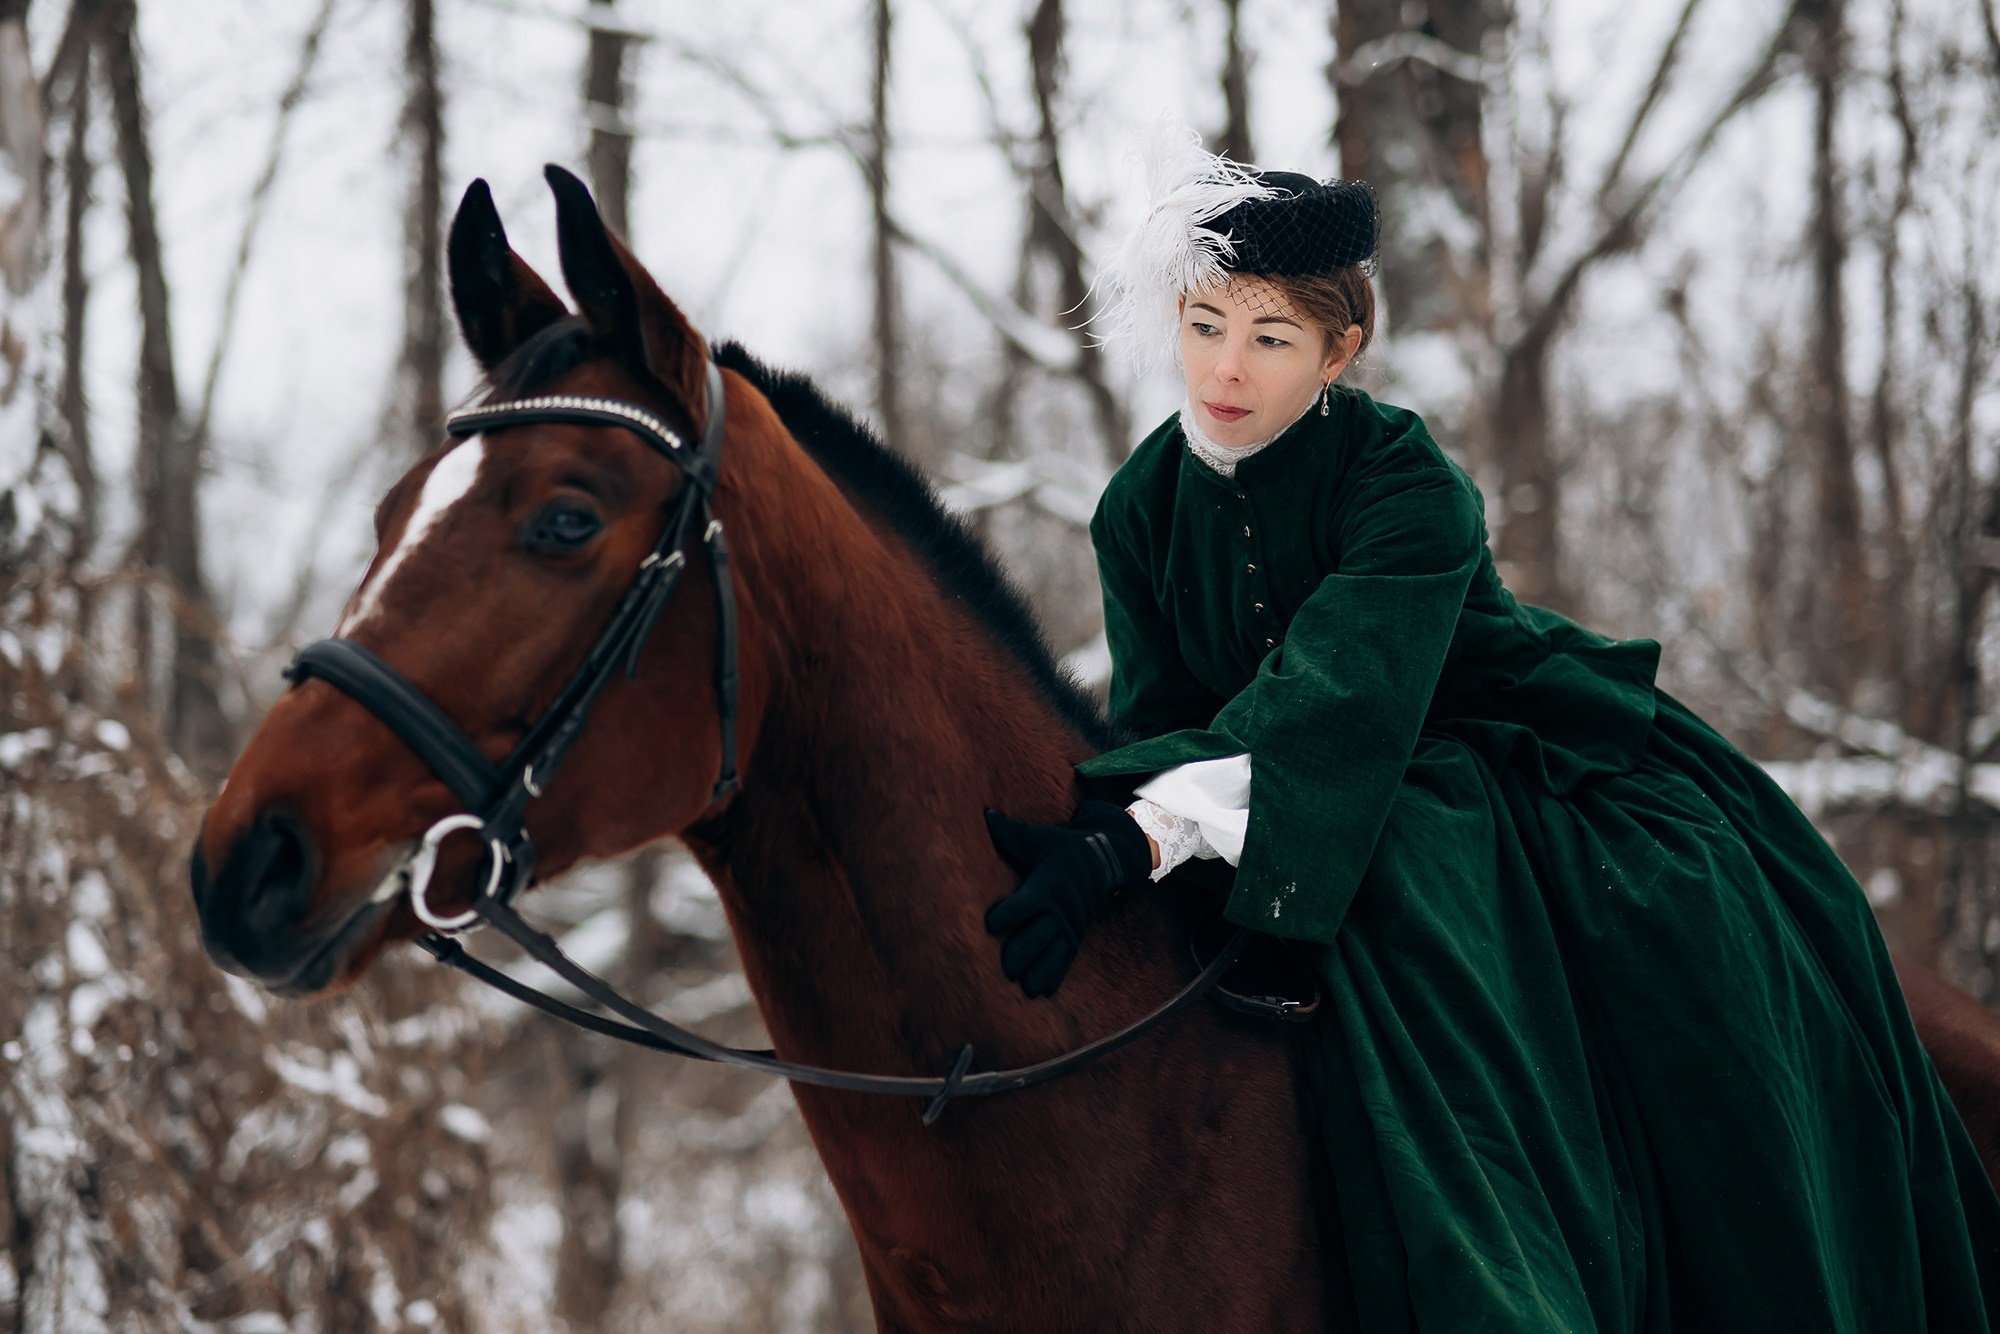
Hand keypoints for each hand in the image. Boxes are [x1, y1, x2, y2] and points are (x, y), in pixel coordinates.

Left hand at [983, 800, 1153, 996]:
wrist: (1103, 859)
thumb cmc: (1060, 848)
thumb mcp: (1037, 837)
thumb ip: (1008, 833)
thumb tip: (984, 815)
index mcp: (1046, 884)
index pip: (1026, 902)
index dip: (1009, 913)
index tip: (991, 923)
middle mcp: (1060, 908)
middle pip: (1039, 934)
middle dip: (1023, 951)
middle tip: (1006, 968)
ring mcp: (1070, 925)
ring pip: (1054, 952)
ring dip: (1039, 970)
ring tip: (1024, 987)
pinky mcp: (1076, 936)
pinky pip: (1066, 960)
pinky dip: (1055, 976)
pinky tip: (1041, 992)